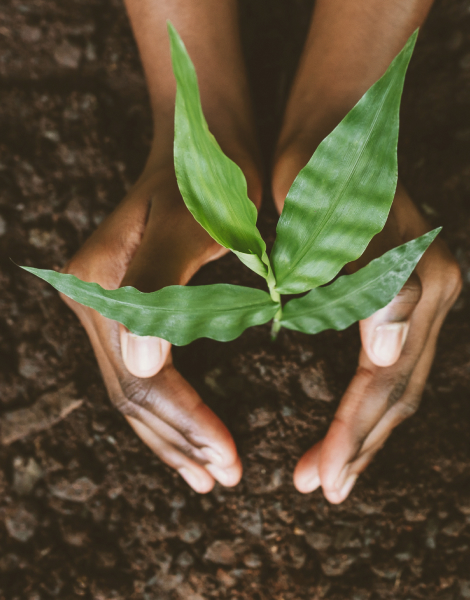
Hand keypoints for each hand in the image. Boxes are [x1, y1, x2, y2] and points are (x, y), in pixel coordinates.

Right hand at [61, 152, 246, 492]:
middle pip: (132, 393)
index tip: (230, 459)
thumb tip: (143, 363)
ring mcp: (104, 305)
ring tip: (209, 474)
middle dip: (180, 440)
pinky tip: (190, 435)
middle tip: (226, 477)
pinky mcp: (125, 307)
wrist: (203, 138)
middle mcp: (92, 299)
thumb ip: (161, 286)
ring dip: (171, 437)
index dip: (187, 423)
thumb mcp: (193, 222)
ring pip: (134, 390)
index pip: (144, 377)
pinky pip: (141, 372)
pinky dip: (167, 410)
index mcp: (102, 285)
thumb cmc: (210, 176)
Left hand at [293, 183, 461, 502]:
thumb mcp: (327, 214)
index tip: (315, 478)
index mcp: (415, 278)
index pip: (382, 378)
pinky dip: (375, 397)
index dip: (349, 432)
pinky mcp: (417, 285)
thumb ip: (364, 280)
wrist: (338, 118)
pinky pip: (401, 358)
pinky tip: (352, 419)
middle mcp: (436, 288)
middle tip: (319, 488)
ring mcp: (433, 287)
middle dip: (360, 443)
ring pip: (405, 380)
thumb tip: (387, 353)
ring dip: (369, 429)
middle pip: (400, 388)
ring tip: (331, 470)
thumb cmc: (318, 163)